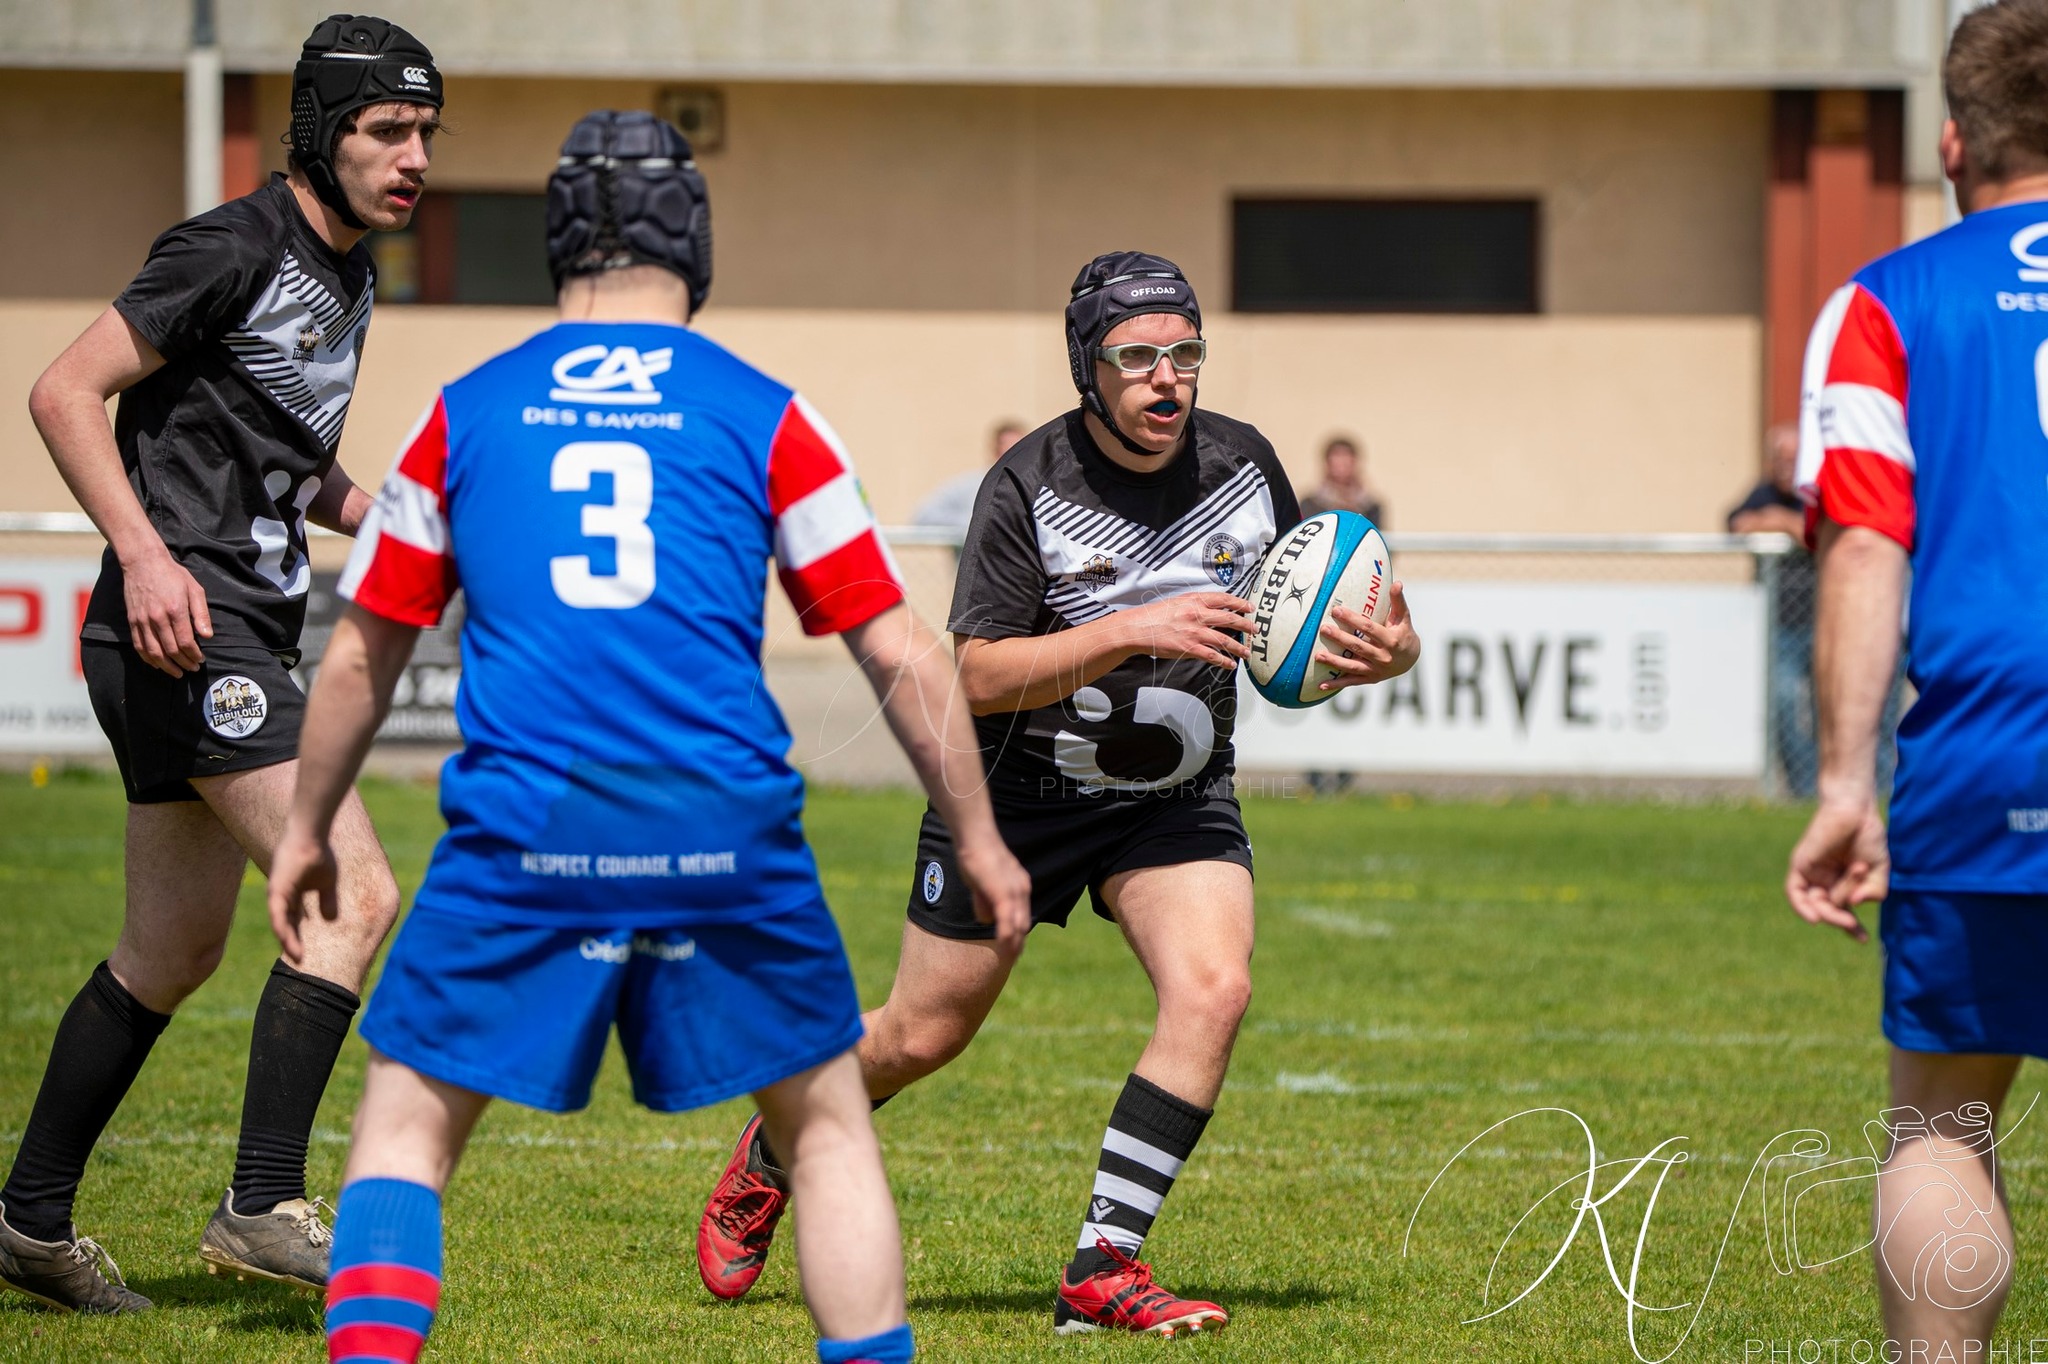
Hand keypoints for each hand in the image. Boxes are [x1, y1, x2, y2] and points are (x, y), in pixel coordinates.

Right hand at [122, 548, 212, 676]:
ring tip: (177, 673)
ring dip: (166, 666)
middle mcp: (157, 618)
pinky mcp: (132, 621)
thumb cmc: (172, 575)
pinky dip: (148, 659)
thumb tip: (207, 636)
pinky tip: (157, 664)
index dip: (194, 655)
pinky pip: (139, 645)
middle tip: (192, 669)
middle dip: (184, 663)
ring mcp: (143, 620)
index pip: (186, 642)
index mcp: (175, 610)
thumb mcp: (194, 589)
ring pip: (154, 652)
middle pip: (171, 650)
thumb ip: (201, 614)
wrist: (143, 562)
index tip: (200, 660)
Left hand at [268, 819, 338, 965]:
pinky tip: (288, 941)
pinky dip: (283, 929)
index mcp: (292, 895)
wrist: (312, 836)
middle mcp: (281, 897)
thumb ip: (327, 901)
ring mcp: (277, 894)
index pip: (293, 921)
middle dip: (292, 943)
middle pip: (285, 925)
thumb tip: (331, 919)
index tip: (304, 954)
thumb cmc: (319, 854)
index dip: (298, 937)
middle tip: (299, 960)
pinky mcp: (277, 891)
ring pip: (280, 924)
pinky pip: (278, 915)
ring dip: (288, 941)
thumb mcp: (327, 883)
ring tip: (297, 956)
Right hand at [956, 832, 1031, 955]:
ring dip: (1014, 944)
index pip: (1022, 915)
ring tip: (1009, 959)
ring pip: (1018, 925)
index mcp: (1019, 885)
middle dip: (1018, 943)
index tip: (1013, 947)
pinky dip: (1007, 936)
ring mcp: (1014, 891)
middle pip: (1023, 923)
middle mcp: (1022, 889)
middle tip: (1011, 959)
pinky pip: (1007, 920)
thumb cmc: (975, 855)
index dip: (1018, 933)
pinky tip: (1004, 947)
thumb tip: (986, 919)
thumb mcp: (981, 883)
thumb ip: (985, 900)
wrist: (975, 837)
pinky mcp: (1003, 894)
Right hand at [1118, 592, 1253, 668]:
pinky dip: (1224, 661)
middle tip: (1255, 630)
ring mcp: (1194, 632)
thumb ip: (1195, 604)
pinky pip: (1212, 655)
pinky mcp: (1189, 648)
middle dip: (1246, 625)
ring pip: (1224, 639)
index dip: (1240, 603)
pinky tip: (1230, 664)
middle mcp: (1197, 614)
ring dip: (1239, 647)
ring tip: (1247, 652)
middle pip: (1229, 618)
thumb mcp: (1177, 602)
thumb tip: (1212, 608)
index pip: (1224, 599)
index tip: (1250, 607)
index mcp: (1194, 600)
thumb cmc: (1154, 615)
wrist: (1138, 628)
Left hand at [1313, 582, 1418, 690]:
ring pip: (1353, 667)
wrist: (1411, 660)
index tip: (1336, 610)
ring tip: (1318, 656)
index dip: (1352, 619)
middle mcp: (1383, 657)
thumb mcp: (1403, 618)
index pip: (1369, 628)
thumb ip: (1398, 601)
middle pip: (1358, 647)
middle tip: (1323, 628)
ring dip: (1335, 662)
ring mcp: (1376, 670)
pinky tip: (1321, 685)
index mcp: (1391, 640)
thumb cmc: (1403, 633)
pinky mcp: (1370, 679)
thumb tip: (1396, 582)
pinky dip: (1337, 685)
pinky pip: (1352, 682)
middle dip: (1340, 638)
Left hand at [1784, 795, 1886, 942]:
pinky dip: (1802, 907)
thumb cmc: (1869, 837)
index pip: (1842, 912)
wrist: (1856, 810)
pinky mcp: (1801, 865)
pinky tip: (1814, 917)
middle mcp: (1826, 882)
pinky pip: (1795, 892)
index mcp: (1845, 885)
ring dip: (1831, 910)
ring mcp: (1813, 874)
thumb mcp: (1879, 870)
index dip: (1850, 928)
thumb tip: (1856, 904)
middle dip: (1841, 919)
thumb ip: (1875, 891)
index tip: (1863, 940)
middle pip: (1830, 910)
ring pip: (1817, 903)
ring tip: (1844, 908)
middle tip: (1851, 921)